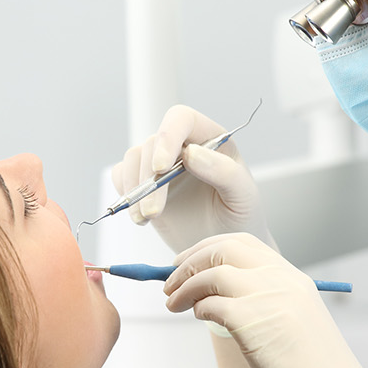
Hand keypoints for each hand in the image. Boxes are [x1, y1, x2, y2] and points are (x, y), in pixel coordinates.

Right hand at [112, 105, 270, 251]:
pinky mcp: (145, 185)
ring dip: (135, 189)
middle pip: (153, 143)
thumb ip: (224, 172)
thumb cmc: (240, 219)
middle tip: (155, 212)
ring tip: (148, 217)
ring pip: (134, 158)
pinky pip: (123, 176)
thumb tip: (192, 153)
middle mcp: (184, 147)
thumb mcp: (244, 196)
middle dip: (149, 179)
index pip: (182, 119)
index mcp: (211, 140)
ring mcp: (162, 166)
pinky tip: (142, 217)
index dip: (168, 136)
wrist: (222, 248)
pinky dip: (125, 196)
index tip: (161, 167)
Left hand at [163, 233, 367, 367]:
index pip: (243, 244)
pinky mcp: (254, 322)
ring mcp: (270, 298)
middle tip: (169, 279)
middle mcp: (282, 280)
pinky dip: (198, 307)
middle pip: (224, 249)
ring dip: (185, 285)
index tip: (189, 263)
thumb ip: (263, 304)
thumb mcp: (294, 325)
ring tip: (173, 303)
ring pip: (213, 272)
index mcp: (293, 278)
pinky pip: (212, 303)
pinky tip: (199, 318)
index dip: (209, 249)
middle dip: (190, 260)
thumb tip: (214, 298)